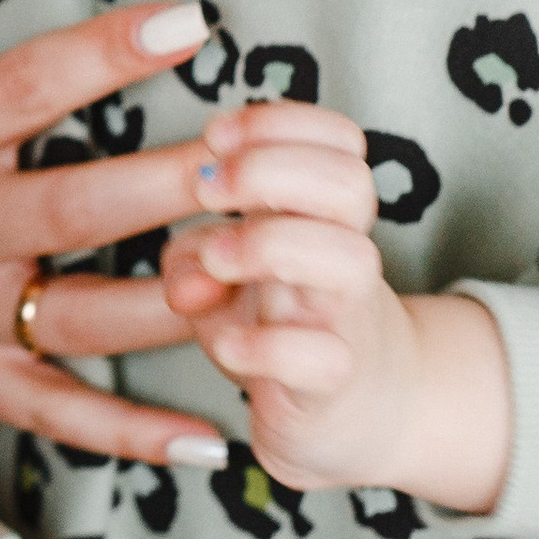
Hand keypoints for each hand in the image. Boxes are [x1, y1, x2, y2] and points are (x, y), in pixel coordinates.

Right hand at [0, 0, 233, 461]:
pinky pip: (52, 410)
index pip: (31, 82)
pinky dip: (128, 434)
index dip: (111, 50)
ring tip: (262, 284)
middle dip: (178, 185)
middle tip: (261, 162)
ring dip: (178, 302)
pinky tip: (209, 437)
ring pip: (85, 314)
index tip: (190, 20)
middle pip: (81, 205)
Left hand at [162, 99, 510, 506]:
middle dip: (270, 169)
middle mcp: (343, 259)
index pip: (337, 139)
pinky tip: (225, 344)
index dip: (279, 122)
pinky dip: (263, 347)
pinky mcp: (334, 387)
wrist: (351, 416)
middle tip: (210, 189)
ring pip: (349, 260)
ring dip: (268, 246)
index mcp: (323, 216)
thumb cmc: (281, 323)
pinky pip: (320, 359)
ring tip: (217, 263)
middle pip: (349, 183)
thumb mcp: (225, 278)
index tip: (216, 138)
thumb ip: (192, 259)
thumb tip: (188, 279)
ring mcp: (345, 321)